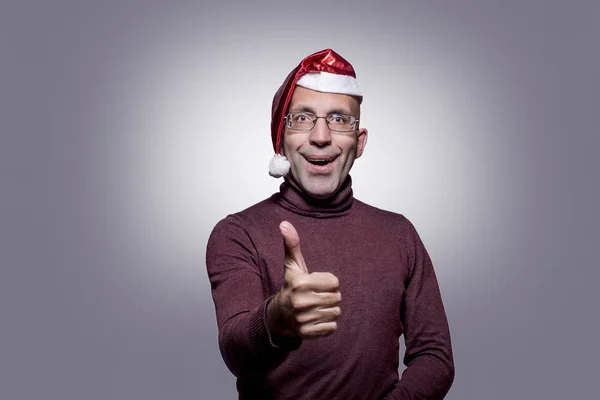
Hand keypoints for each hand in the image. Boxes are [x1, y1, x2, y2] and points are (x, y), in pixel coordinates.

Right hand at [266, 221, 340, 338]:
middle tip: (317, 296)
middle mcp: (300, 302)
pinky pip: (332, 327)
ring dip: (329, 309)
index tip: (316, 284)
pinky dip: (327, 323)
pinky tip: (315, 318)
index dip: (328, 282)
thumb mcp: (292, 265)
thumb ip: (291, 244)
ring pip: (336, 312)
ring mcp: (304, 319)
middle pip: (337, 298)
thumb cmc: (291, 285)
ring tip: (316, 307)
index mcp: (300, 283)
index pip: (335, 282)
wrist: (279, 315)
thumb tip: (284, 223)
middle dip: (330, 296)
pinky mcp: (307, 333)